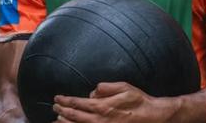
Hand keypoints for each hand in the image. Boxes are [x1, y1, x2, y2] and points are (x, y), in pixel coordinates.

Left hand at [52, 82, 176, 122]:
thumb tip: (92, 92)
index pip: (77, 103)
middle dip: (61, 110)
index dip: (65, 100)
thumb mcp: (124, 87)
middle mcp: (98, 120)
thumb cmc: (139, 101)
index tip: (58, 98)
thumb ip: (106, 87)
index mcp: (101, 106)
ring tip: (56, 119)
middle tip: (54, 106)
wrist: (150, 116)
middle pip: (73, 116)